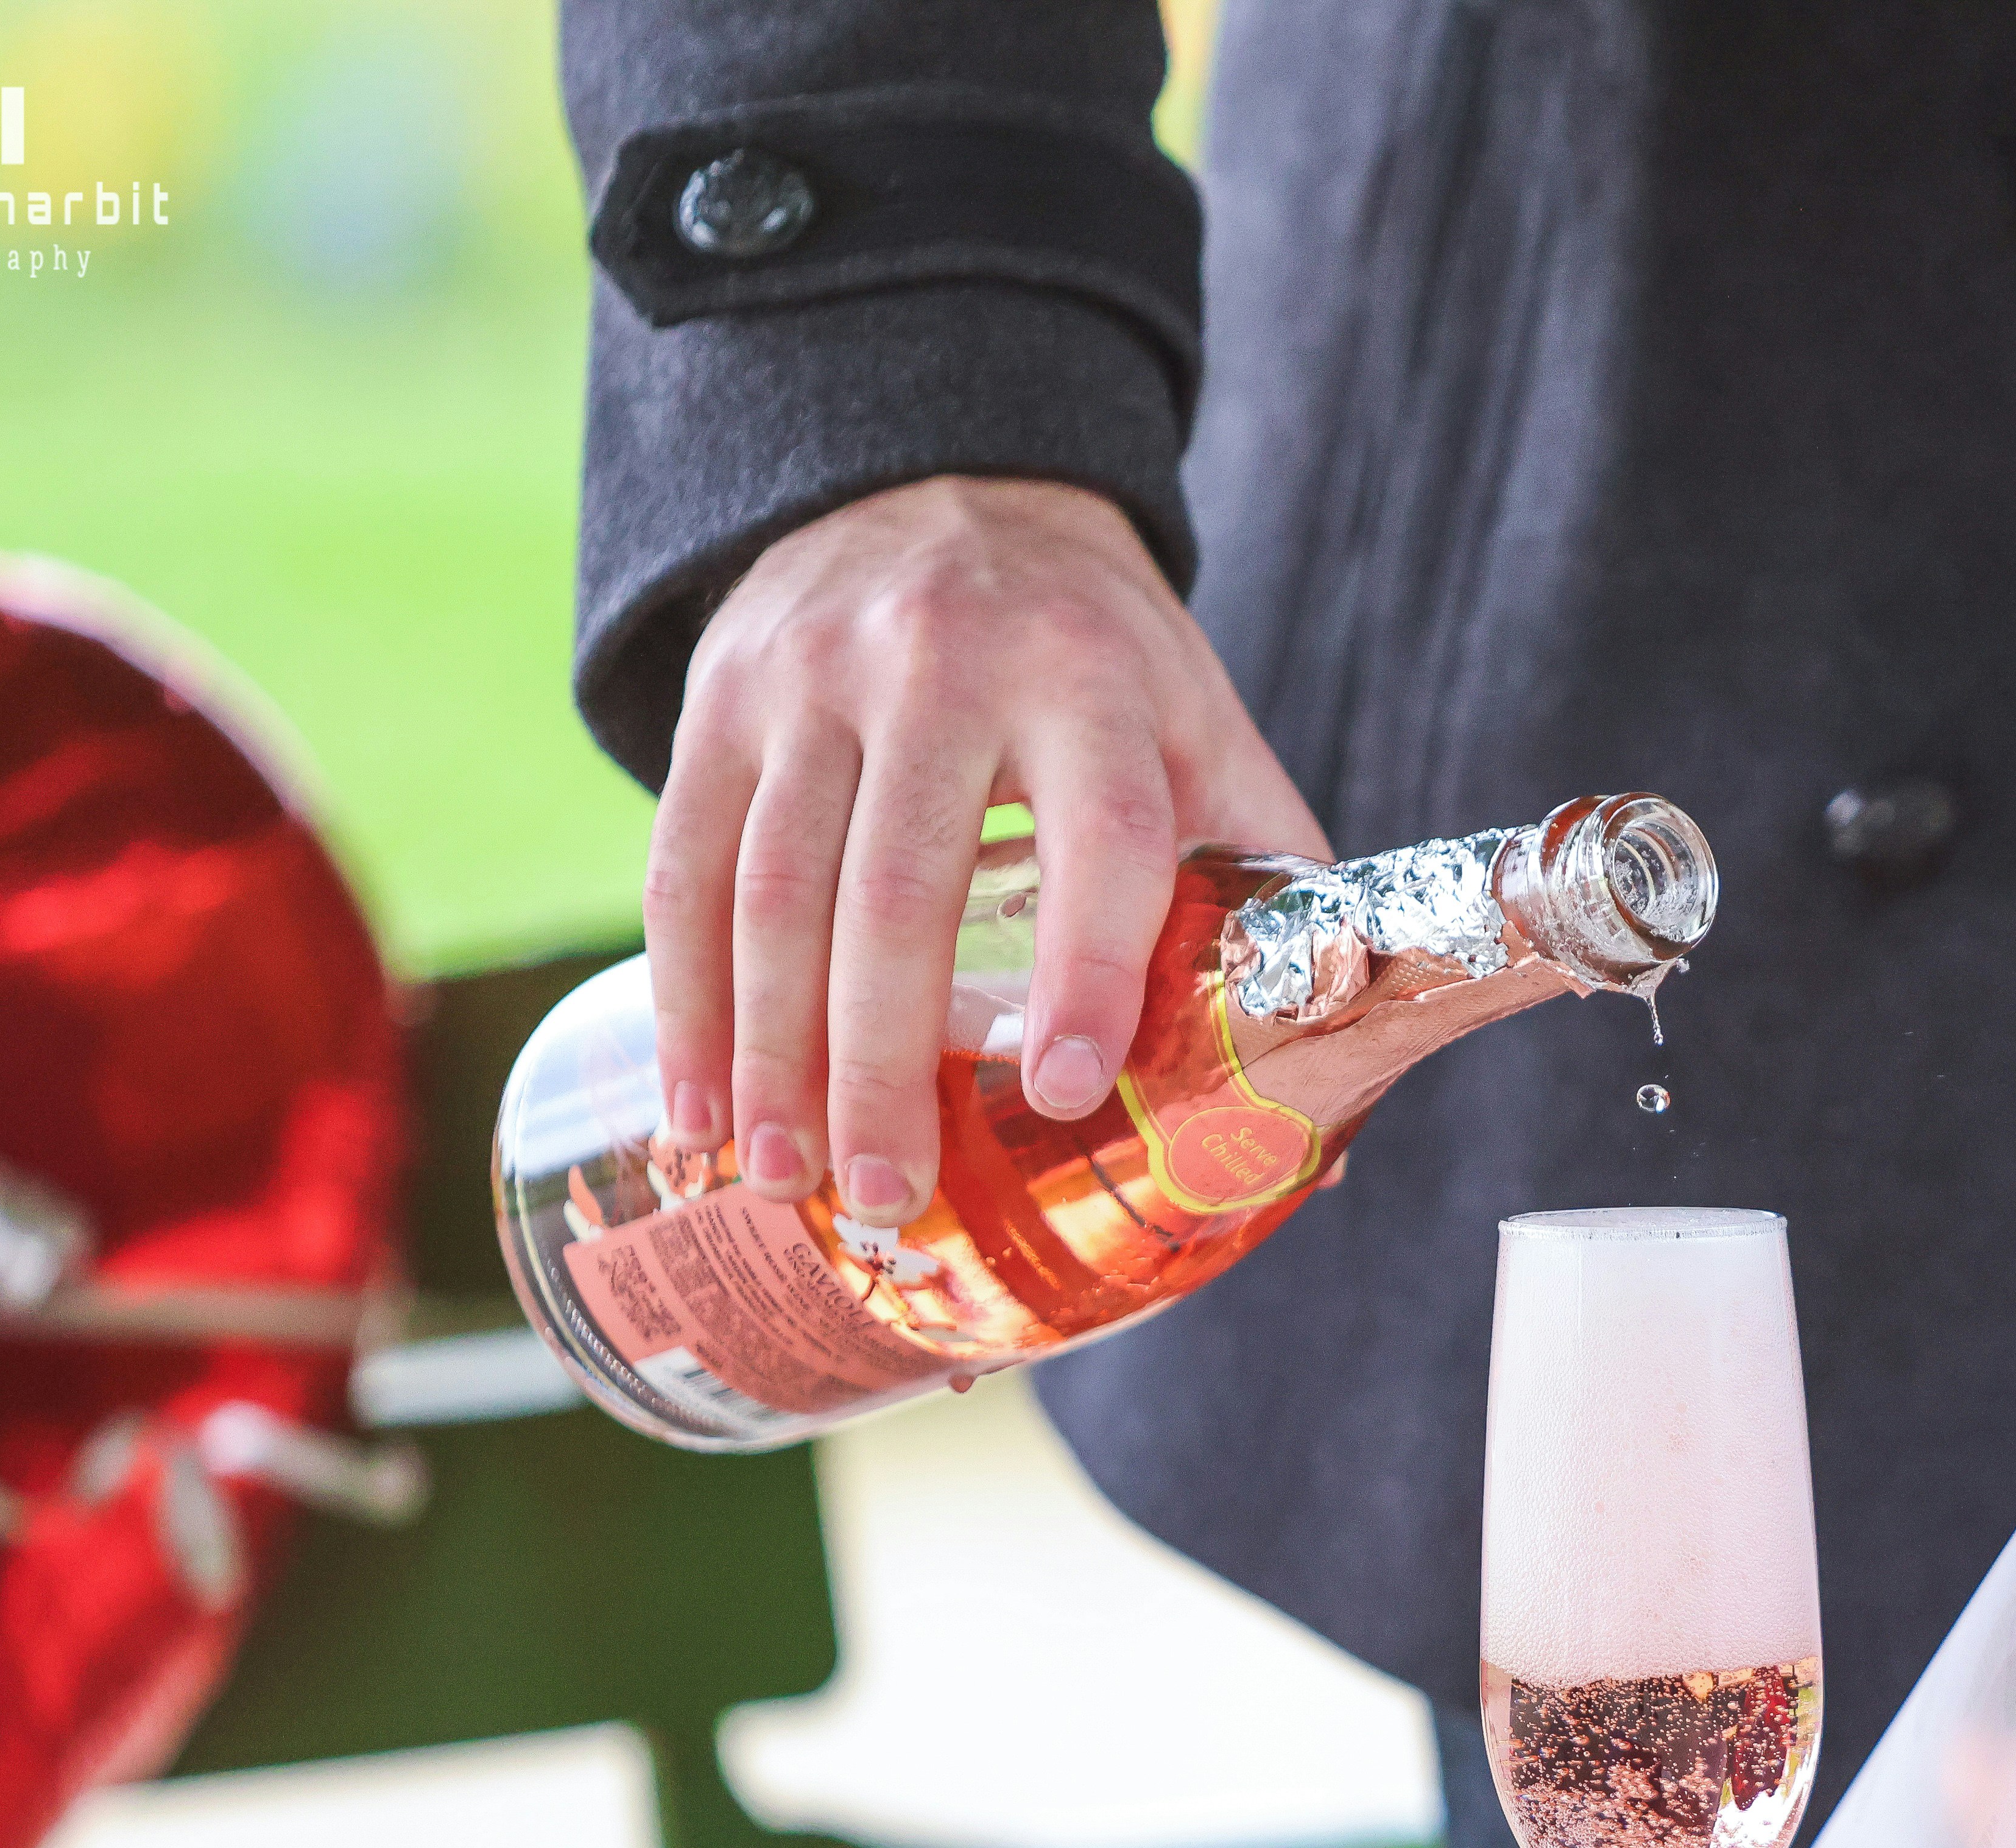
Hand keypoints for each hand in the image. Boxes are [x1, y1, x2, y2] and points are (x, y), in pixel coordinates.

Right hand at [643, 477, 1326, 1222]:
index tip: (1060, 1091)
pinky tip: (699, 1108)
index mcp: (1090, 679)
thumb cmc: (1096, 651)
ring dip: (770, 1052)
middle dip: (884, 1062)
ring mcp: (812, 677)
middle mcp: (942, 663)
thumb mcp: (1200, 723)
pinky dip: (686, 998)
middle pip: (901, 889)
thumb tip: (1331, 1084)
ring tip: (783, 1177)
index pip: (1098, 834)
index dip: (1086, 969)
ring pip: (774, 887)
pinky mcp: (718, 697)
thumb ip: (1265, 874)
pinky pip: (684, 864)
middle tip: (886, 1197)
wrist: (949, 482)